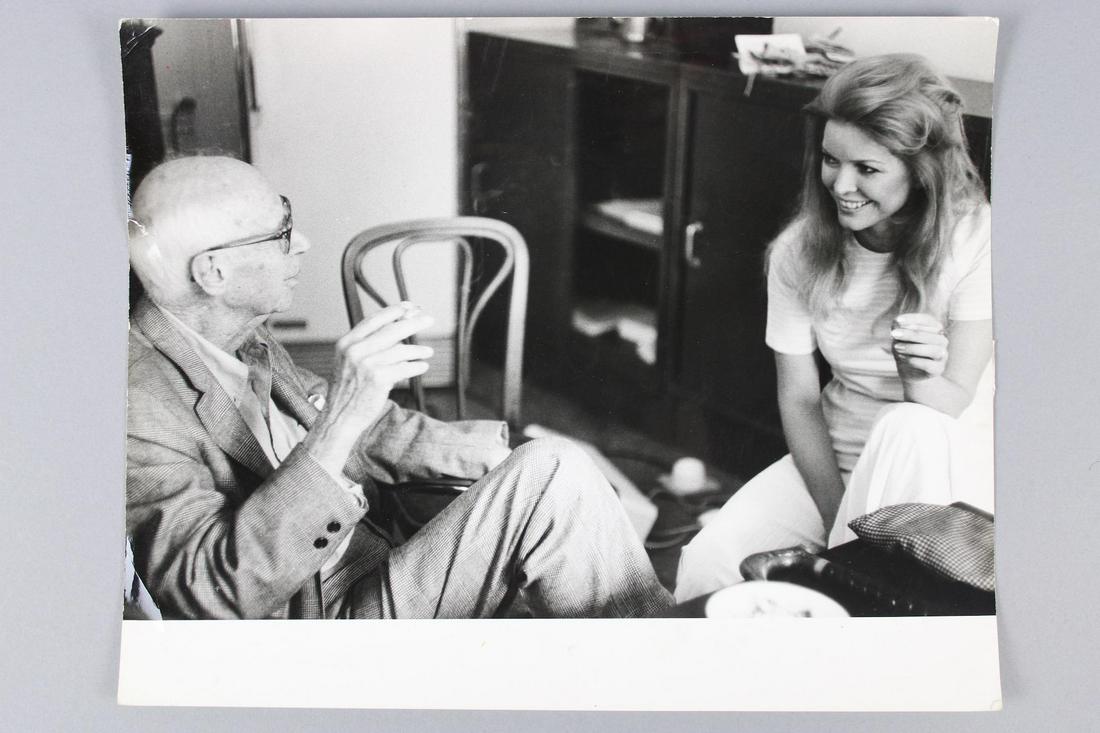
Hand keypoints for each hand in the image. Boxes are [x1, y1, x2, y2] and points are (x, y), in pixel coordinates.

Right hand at [304, 303, 433, 471]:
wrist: (340, 416)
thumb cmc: (349, 389)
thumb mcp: (350, 361)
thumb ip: (369, 344)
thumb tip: (399, 326)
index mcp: (347, 343)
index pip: (374, 320)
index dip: (395, 311)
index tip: (410, 307)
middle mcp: (355, 351)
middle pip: (391, 330)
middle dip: (413, 322)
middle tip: (428, 319)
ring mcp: (366, 364)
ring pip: (401, 350)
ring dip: (418, 349)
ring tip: (428, 351)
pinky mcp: (378, 379)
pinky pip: (404, 368)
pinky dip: (416, 366)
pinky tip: (422, 366)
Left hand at [887, 312, 948, 380]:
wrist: (910, 373)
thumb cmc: (905, 351)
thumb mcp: (900, 338)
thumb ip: (900, 328)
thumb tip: (898, 322)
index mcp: (934, 328)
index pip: (928, 320)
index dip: (913, 319)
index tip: (897, 320)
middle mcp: (941, 340)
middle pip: (932, 334)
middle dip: (911, 334)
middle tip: (894, 334)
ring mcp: (942, 355)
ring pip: (934, 350)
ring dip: (913, 348)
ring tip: (896, 347)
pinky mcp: (938, 369)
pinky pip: (928, 364)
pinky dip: (913, 360)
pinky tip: (902, 358)